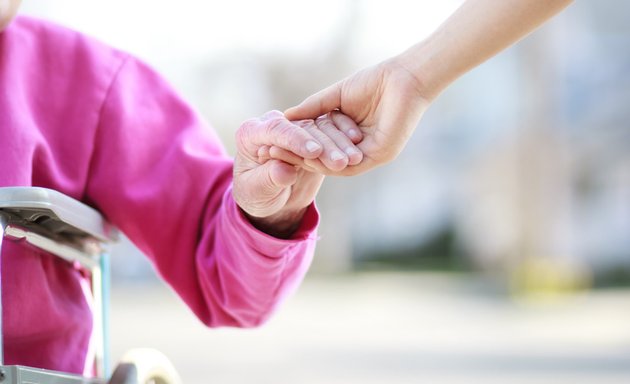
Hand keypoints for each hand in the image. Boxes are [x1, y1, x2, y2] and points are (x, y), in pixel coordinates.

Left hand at [232, 110, 361, 237]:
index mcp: (252, 132)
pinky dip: (345, 143)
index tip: (314, 152)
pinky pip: (331, 135)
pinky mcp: (313, 137)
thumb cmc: (255, 195)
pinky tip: (358, 153)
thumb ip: (269, 178)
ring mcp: (296, 129)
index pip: (277, 130)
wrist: (267, 199)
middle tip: (341, 161)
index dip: (297, 140)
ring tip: (354, 160)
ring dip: (339, 144)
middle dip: (323, 144)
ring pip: (321, 130)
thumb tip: (284, 171)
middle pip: (303, 128)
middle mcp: (275, 124)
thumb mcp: (257, 191)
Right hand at [284, 57, 431, 175]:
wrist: (402, 78)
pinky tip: (310, 155)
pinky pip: (350, 165)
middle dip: (297, 156)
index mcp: (348, 137)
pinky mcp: (379, 155)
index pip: (317, 147)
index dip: (294, 146)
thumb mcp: (335, 96)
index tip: (270, 144)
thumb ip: (313, 108)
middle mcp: (357, 150)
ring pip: (334, 164)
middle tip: (272, 155)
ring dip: (310, 160)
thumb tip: (286, 117)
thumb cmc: (373, 82)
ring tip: (286, 155)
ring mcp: (368, 155)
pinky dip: (329, 161)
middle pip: (323, 158)